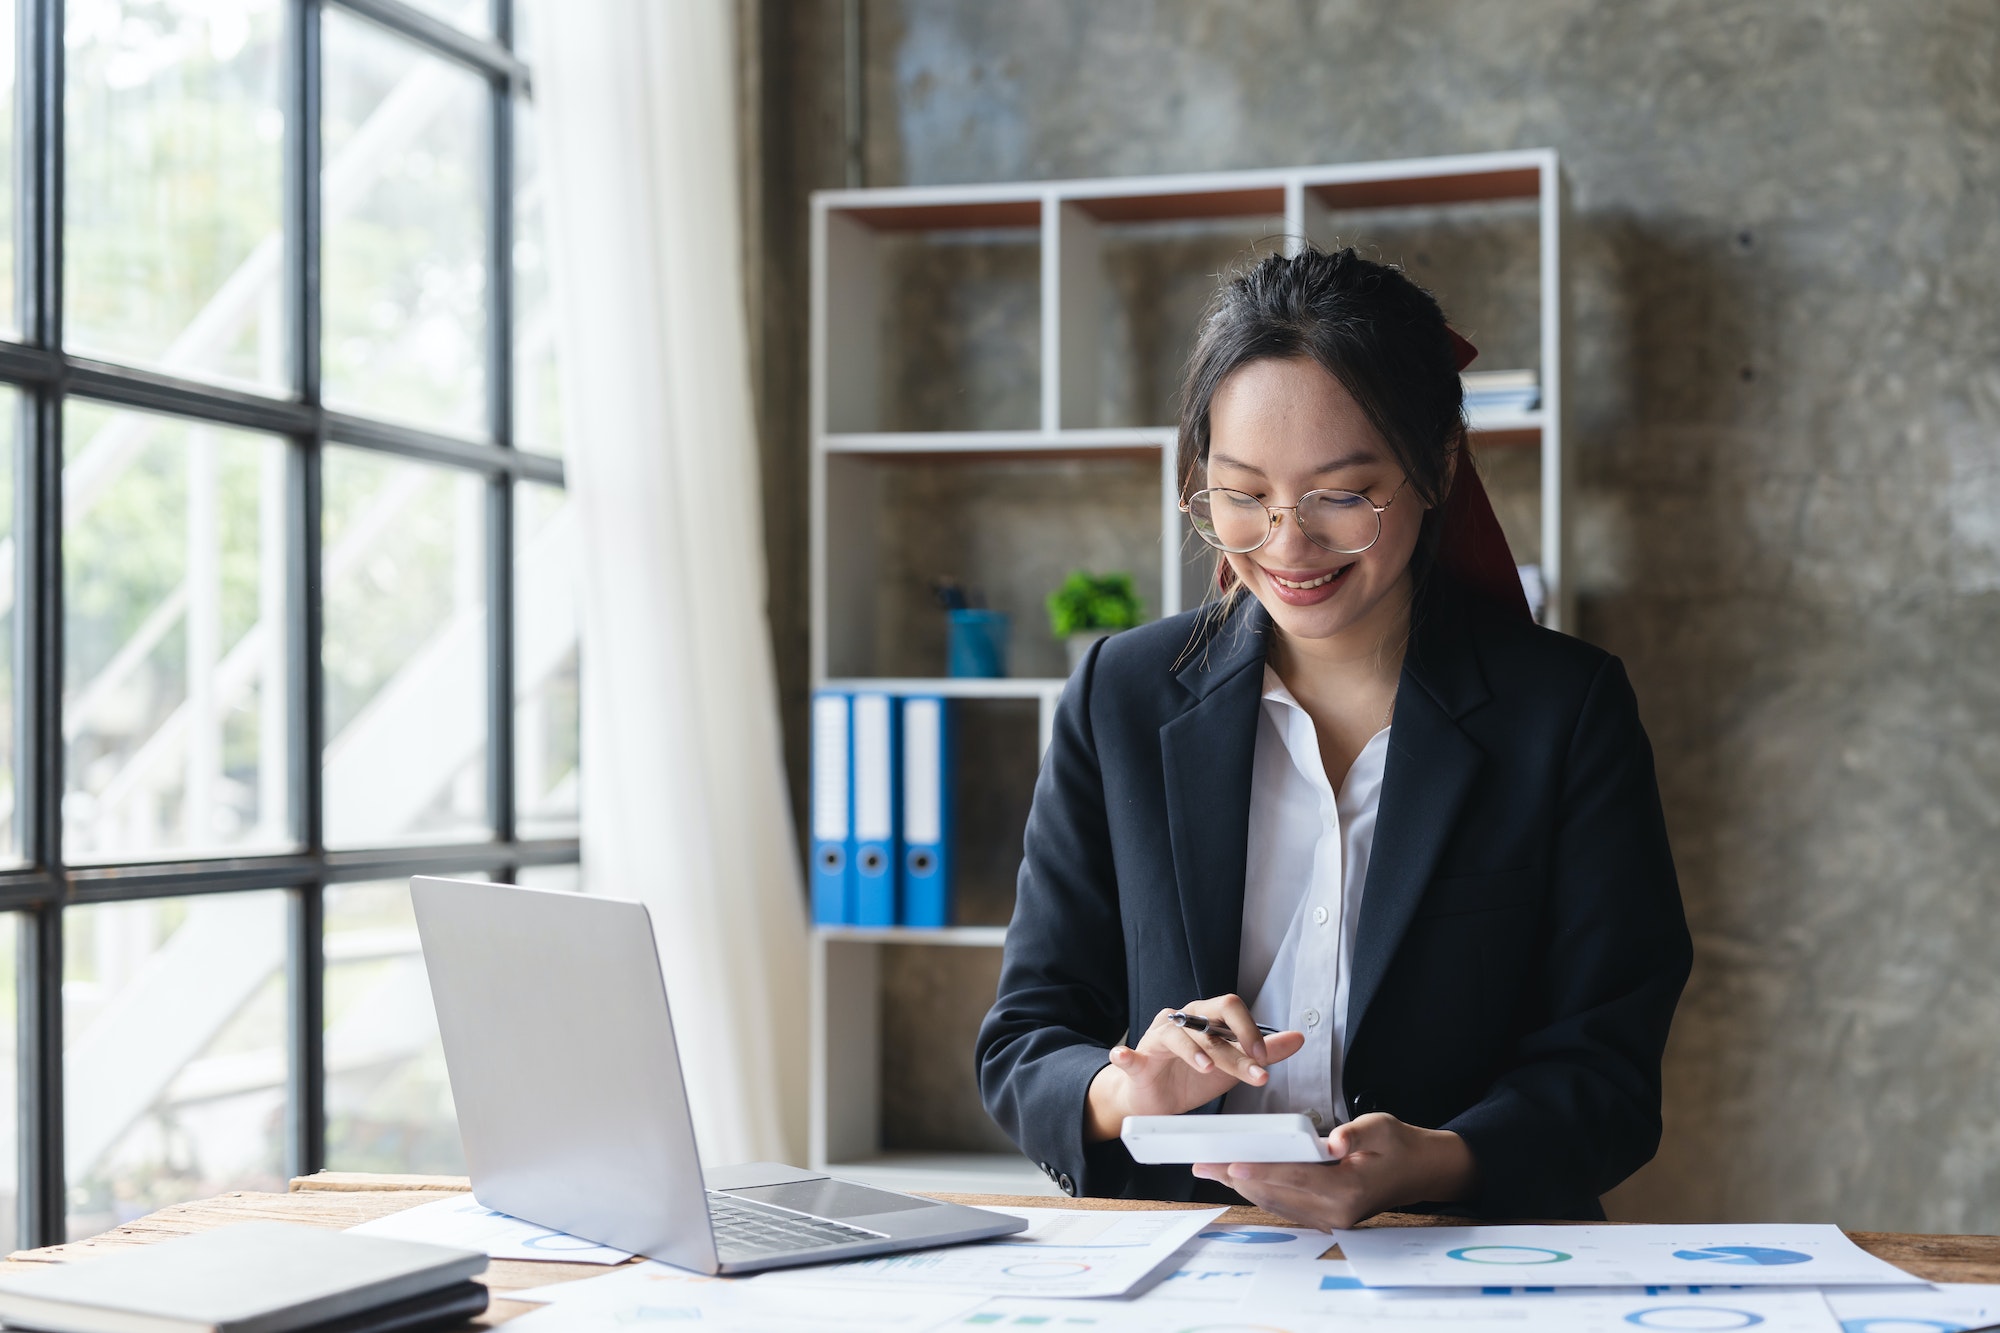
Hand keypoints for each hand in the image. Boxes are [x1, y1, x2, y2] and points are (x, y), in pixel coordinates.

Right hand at [1084, 997, 1305, 1141]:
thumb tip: (1298, 1037)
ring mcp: (1156, 1039)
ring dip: (1195, 1052)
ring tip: (1208, 1069)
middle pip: (1208, 1020)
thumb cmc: (1191, 1078)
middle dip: (1233, 1045)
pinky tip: (1125, 1056)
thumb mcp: (1233, 1066)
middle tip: (1253, 1068)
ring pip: (1177, 1036)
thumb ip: (1264, 1051)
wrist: (1155, 1101)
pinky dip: (1126, 1056)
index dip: (1249, 1029)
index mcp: (1204, 1018)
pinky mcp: (1136, 1061)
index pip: (1229, 1008)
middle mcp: (1181, 1022)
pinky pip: (1129, 1056)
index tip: (1264, 1058)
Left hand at [1191, 1114, 1477, 1228]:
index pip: (1296, 1177)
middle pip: (1277, 1192)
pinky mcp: (1326, 1218)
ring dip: (1242, 1186)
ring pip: (1276, 1202)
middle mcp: (1337, 1211)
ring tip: (1211, 1170)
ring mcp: (1331, 1219)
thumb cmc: (1400, 1146)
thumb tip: (1334, 1141)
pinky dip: (1260, 1191)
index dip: (1261, 1169)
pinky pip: (1285, 1206)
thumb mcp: (1383, 1128)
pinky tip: (1239, 1179)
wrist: (1421, 1172)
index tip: (1231, 1163)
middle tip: (1204, 1164)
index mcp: (1350, 1189)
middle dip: (1237, 1177)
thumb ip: (1356, 1135)